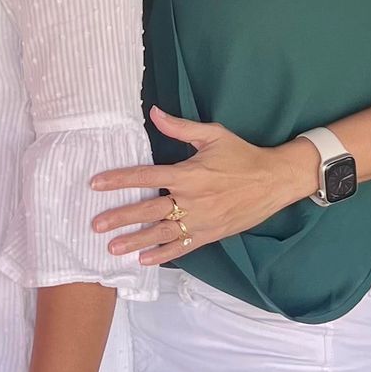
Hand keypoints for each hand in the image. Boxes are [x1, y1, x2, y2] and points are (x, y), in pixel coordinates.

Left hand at [89, 111, 316, 263]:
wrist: (274, 180)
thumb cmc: (242, 155)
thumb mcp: (213, 135)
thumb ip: (180, 127)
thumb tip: (154, 112)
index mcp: (188, 174)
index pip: (146, 176)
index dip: (119, 180)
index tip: (96, 184)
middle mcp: (191, 200)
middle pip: (148, 210)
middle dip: (120, 218)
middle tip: (96, 225)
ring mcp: (200, 220)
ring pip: (161, 232)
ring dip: (136, 240)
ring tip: (112, 248)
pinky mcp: (210, 234)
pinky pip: (183, 246)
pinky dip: (163, 254)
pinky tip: (145, 259)